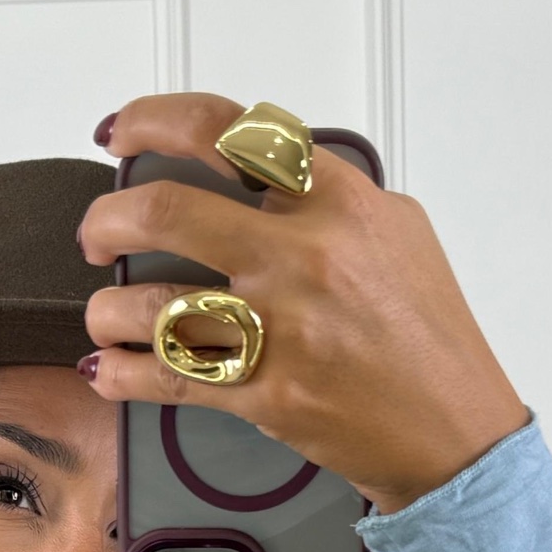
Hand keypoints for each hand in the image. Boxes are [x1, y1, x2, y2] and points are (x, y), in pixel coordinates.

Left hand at [77, 93, 530, 514]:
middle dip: (108, 218)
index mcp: (336, 199)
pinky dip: (123, 372)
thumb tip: (262, 178)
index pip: (225, 131)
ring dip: (107, 308)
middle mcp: (303, 255)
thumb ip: (329, 194)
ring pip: (152, 303)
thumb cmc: (430, 335)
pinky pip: (166, 377)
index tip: (121, 133)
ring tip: (105, 312)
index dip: (153, 120)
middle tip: (98, 234)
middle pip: (166, 211)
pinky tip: (108, 368)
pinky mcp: (265, 395)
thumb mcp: (397, 231)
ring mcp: (280, 328)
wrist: (453, 431)